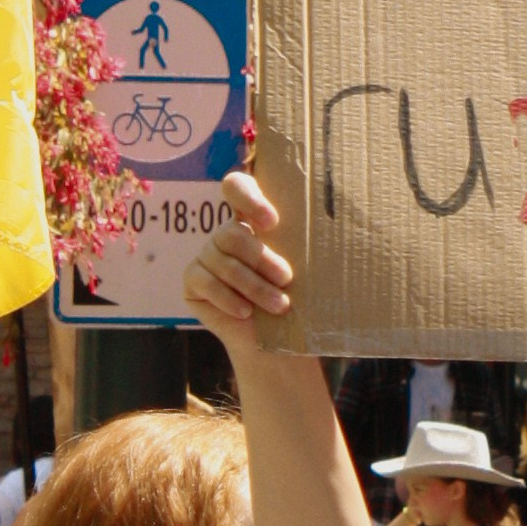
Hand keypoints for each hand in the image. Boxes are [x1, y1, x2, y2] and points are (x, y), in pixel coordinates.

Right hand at [184, 172, 291, 352]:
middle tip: (287, 279)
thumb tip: (334, 226)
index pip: (237, 187)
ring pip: (226, 263)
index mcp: (251, 219)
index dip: (249, 197)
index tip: (272, 222)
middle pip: (234, 235)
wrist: (272, 338)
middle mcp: (226, 233)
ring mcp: (206, 255)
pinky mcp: (193, 279)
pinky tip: (245, 312)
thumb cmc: (294, 297)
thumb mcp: (303, 269)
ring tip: (279, 305)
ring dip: (255, 287)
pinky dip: (229, 300)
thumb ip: (302, 245)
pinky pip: (207, 284)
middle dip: (263, 259)